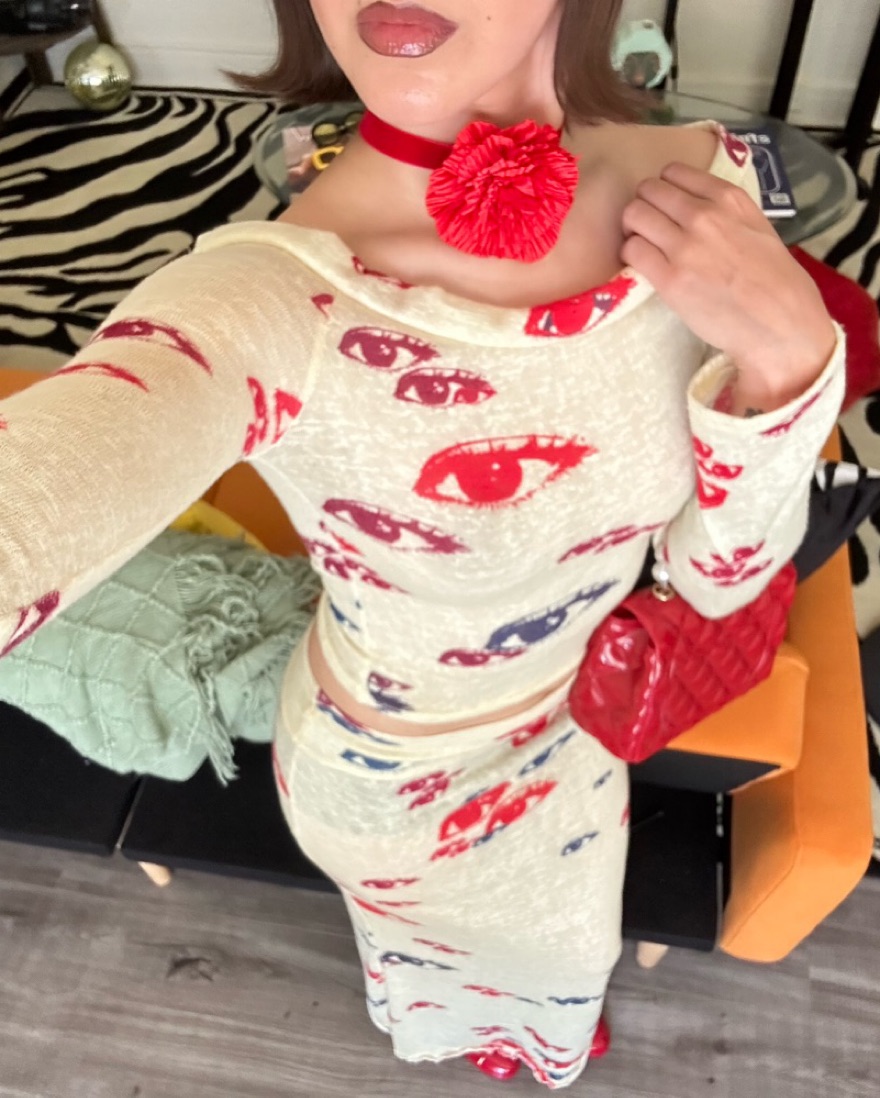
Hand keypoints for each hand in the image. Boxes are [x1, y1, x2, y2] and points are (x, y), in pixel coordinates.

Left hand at [620, 163, 835, 403]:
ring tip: (643, 244)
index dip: (663, 189)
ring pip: (634, 215)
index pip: (675, 172)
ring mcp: (685, 246)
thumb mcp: (758, 228)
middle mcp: (705, 215)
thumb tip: (696, 208)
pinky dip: (631, 254)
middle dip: (644, 205)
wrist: (780, 324)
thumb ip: (727, 213)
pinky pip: (632, 250)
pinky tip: (643, 265)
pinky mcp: (670, 278)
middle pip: (648, 190)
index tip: (665, 206)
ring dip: (632, 228)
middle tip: (648, 227)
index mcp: (729, 199)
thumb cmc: (775, 282)